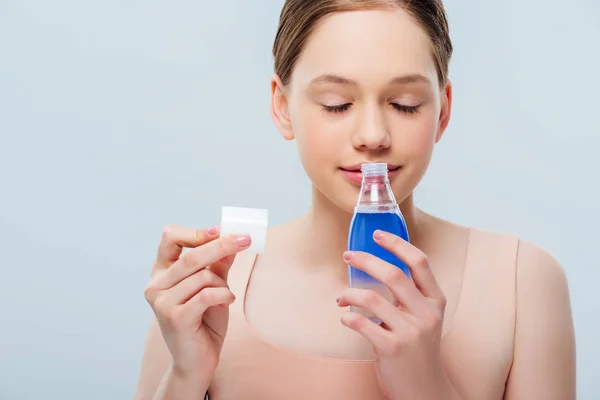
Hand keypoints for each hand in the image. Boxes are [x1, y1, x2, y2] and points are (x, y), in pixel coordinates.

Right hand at [144, 225, 250, 385]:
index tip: (219, 231)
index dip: (195, 232)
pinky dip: (223, 295)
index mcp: (161, 273)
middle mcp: (156, 285)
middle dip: (220, 245)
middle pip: (190, 256)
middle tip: (245, 239)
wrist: (197, 362)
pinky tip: (226, 301)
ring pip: (202, 277)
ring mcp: (162, 302)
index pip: (169, 238)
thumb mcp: (213, 287)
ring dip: (222, 283)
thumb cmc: (204, 322)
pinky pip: (206, 294)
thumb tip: (233, 238)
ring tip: (225, 295)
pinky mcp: (175, 318)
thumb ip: (219, 264)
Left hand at [338, 230, 456, 399]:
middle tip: (348, 255)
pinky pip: (361, 324)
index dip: (397, 244)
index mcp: (435, 301)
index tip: (377, 234)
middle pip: (393, 275)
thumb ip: (409, 296)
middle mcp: (426, 314)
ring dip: (349, 293)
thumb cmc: (418, 349)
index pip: (419, 262)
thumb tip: (376, 266)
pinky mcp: (392, 349)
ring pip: (371, 299)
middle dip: (366, 260)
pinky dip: (348, 318)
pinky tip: (345, 318)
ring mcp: (410, 332)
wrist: (425, 390)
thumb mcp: (424, 318)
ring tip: (341, 297)